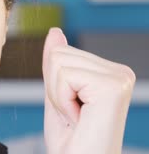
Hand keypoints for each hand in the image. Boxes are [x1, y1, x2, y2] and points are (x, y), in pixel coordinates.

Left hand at [42, 28, 135, 153]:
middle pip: (58, 53)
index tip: (71, 108)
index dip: (53, 83)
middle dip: (55, 87)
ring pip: (58, 61)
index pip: (60, 51)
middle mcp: (120, 72)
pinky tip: (80, 117)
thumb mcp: (56, 95)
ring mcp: (120, 77)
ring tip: (77, 117)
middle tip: (73, 114)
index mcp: (109, 72)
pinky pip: (65, 75)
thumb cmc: (71, 142)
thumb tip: (55, 32)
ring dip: (58, 96)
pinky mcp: (113, 86)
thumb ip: (55, 63)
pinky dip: (63, 100)